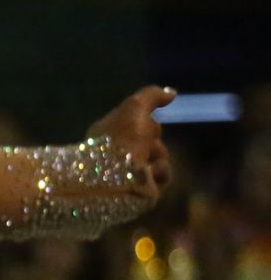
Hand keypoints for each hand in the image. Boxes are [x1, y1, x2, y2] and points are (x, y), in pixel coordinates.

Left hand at [85, 86, 174, 205]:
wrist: (118, 179)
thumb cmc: (122, 138)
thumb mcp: (134, 107)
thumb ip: (151, 96)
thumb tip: (171, 92)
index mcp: (109, 130)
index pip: (138, 119)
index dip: (144, 120)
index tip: (141, 123)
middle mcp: (117, 149)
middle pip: (152, 135)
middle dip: (152, 137)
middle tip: (141, 143)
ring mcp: (130, 169)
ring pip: (161, 154)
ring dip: (157, 156)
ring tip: (143, 163)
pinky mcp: (144, 187)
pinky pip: (164, 173)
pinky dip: (159, 172)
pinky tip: (148, 175)